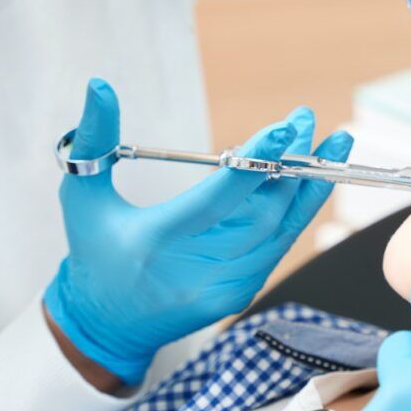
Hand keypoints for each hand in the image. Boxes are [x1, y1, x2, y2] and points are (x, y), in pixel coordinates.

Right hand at [45, 79, 350, 384]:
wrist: (104, 326)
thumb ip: (94, 139)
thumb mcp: (81, 195)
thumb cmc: (93, 252)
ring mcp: (222, 289)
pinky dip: (295, 213)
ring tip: (329, 144)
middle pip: (261, 213)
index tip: (286, 127)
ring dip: (306, 186)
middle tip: (305, 120)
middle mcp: (195, 270)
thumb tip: (101, 84)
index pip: (218, 198)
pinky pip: (276, 248)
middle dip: (292, 163)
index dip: (256, 162)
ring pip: (279, 232)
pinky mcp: (238, 296)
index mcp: (157, 241)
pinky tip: (309, 180)